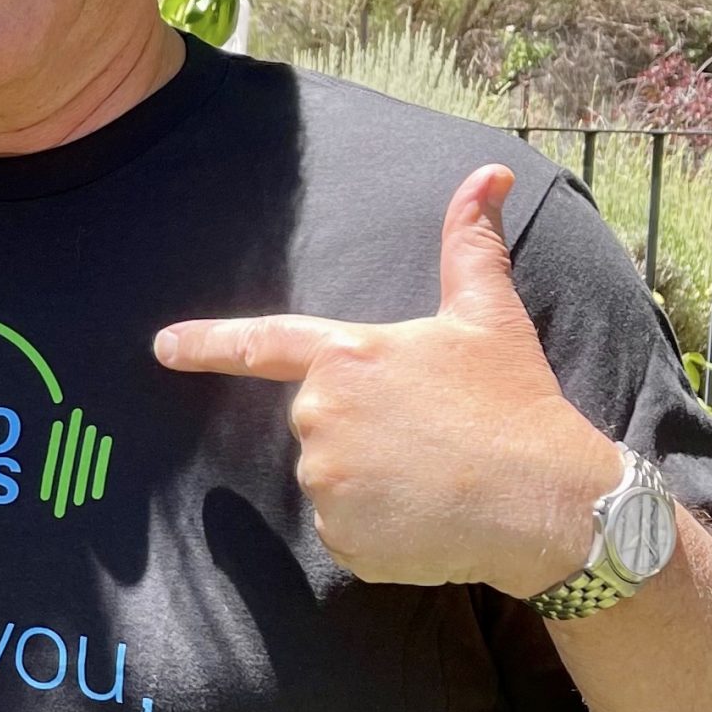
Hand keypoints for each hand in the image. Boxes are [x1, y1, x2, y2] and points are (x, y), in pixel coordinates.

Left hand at [153, 166, 621, 598]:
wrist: (549, 500)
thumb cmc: (515, 401)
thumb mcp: (489, 315)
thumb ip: (469, 244)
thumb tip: (487, 175)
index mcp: (346, 357)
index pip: (260, 345)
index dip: (205, 344)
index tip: (162, 346)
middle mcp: (320, 417)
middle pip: (320, 422)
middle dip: (365, 427)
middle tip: (430, 433)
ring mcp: (324, 481)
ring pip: (332, 478)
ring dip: (373, 478)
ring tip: (435, 474)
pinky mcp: (340, 536)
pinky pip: (347, 529)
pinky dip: (380, 526)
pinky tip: (427, 515)